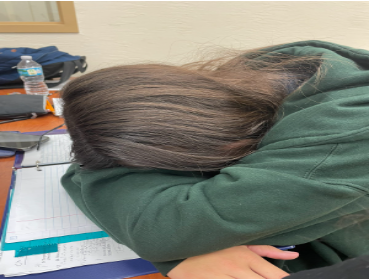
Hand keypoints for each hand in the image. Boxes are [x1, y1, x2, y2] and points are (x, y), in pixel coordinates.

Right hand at [167, 245, 298, 278]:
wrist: (183, 245)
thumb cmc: (216, 244)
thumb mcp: (242, 242)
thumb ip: (268, 249)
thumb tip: (294, 254)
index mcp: (248, 256)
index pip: (275, 276)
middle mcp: (238, 268)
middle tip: (275, 279)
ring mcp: (225, 278)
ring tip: (247, 277)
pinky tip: (238, 279)